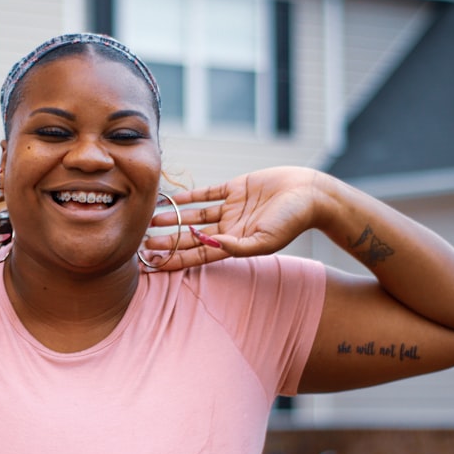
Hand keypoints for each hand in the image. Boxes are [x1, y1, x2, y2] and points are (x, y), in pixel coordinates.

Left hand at [143, 166, 322, 270]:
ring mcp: (231, 208)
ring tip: (150, 221)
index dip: (175, 260)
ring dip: (173, 218)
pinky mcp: (235, 188)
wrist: (311, 193)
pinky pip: (207, 193)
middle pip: (191, 237)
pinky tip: (171, 198)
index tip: (153, 264)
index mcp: (234, 245)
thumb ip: (238, 247)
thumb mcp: (265, 240)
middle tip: (142, 243)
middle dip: (168, 241)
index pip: (197, 256)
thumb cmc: (293, 221)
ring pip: (195, 216)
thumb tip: (211, 245)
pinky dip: (189, 196)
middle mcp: (229, 228)